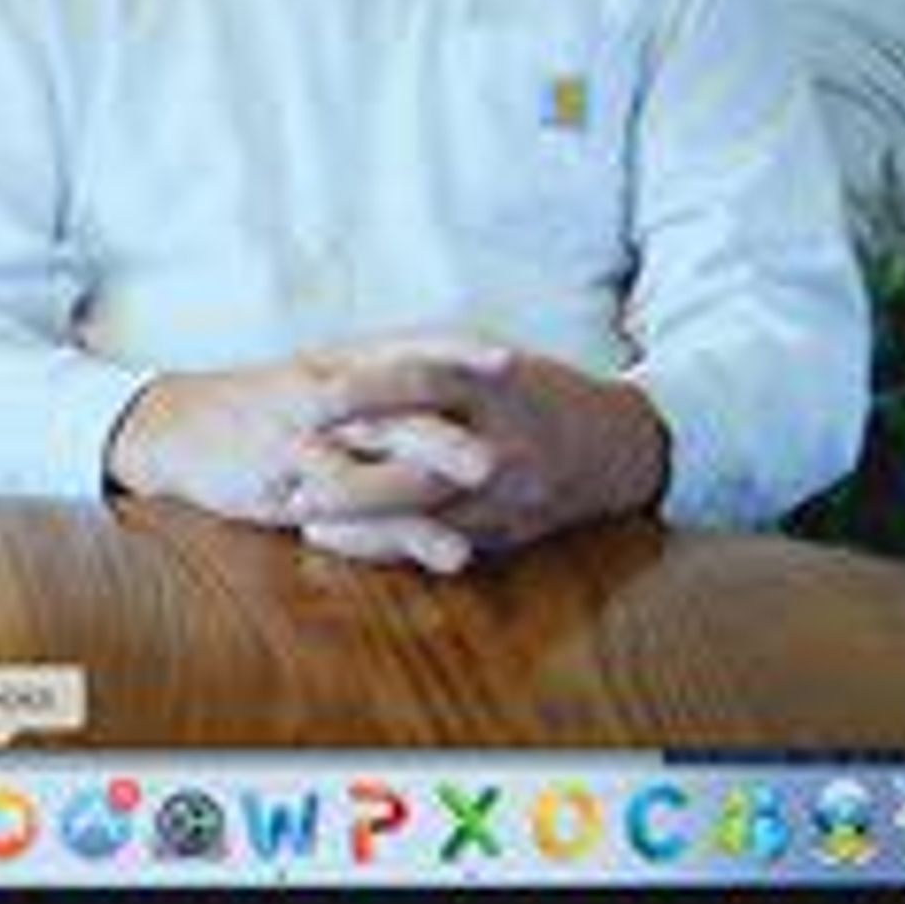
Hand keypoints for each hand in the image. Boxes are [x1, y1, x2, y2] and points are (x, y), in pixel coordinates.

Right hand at [104, 336, 518, 526]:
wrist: (173, 429)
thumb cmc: (255, 413)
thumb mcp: (313, 387)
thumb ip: (372, 393)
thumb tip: (438, 400)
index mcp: (342, 362)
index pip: (410, 343)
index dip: (459, 346)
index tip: (514, 356)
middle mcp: (330, 386)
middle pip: (406, 382)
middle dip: (464, 390)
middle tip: (526, 398)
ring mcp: (308, 429)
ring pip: (381, 437)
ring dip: (439, 455)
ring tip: (492, 474)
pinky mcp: (289, 474)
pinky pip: (353, 499)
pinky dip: (403, 527)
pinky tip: (448, 551)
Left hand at [289, 354, 673, 574]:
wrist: (615, 447)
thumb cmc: (532, 393)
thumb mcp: (487, 360)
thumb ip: (424, 363)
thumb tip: (336, 373)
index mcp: (494, 382)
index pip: (424, 379)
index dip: (365, 391)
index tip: (309, 395)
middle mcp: (503, 438)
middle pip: (420, 457)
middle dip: (351, 471)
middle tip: (289, 471)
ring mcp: (507, 492)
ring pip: (424, 511)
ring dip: (358, 516)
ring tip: (299, 512)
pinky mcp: (505, 532)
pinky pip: (434, 543)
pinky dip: (382, 544)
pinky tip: (336, 539)